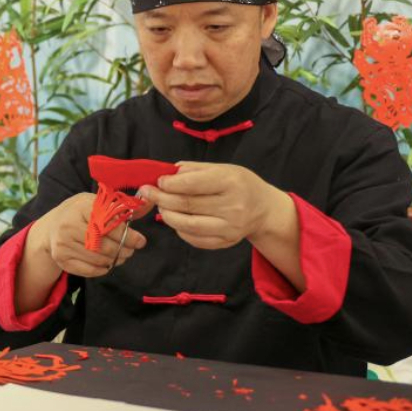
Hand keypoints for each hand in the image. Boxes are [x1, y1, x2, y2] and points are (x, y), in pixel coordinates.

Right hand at [27, 192, 151, 277]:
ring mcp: (63, 242)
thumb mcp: (98, 203)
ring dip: (114, 260)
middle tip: (131, 251)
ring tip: (120, 256)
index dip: (129, 235)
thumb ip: (124, 206)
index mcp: (81, 206)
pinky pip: (88, 270)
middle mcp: (69, 224)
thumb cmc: (81, 213)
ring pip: (98, 259)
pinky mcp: (61, 258)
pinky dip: (102, 269)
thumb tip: (150, 200)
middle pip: (105, 245)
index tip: (140, 241)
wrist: (51, 227)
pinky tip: (106, 263)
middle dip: (124, 250)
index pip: (110, 225)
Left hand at [138, 161, 283, 249]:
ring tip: (161, 206)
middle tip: (147, 193)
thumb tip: (165, 175)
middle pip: (186, 205)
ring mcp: (230, 228)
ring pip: (187, 225)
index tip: (157, 182)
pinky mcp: (226, 242)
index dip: (169, 184)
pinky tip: (176, 219)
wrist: (263, 209)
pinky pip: (194, 238)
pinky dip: (179, 229)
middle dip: (161, 198)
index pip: (192, 184)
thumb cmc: (238, 184)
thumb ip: (192, 170)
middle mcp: (233, 207)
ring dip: (167, 215)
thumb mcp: (221, 168)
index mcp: (231, 182)